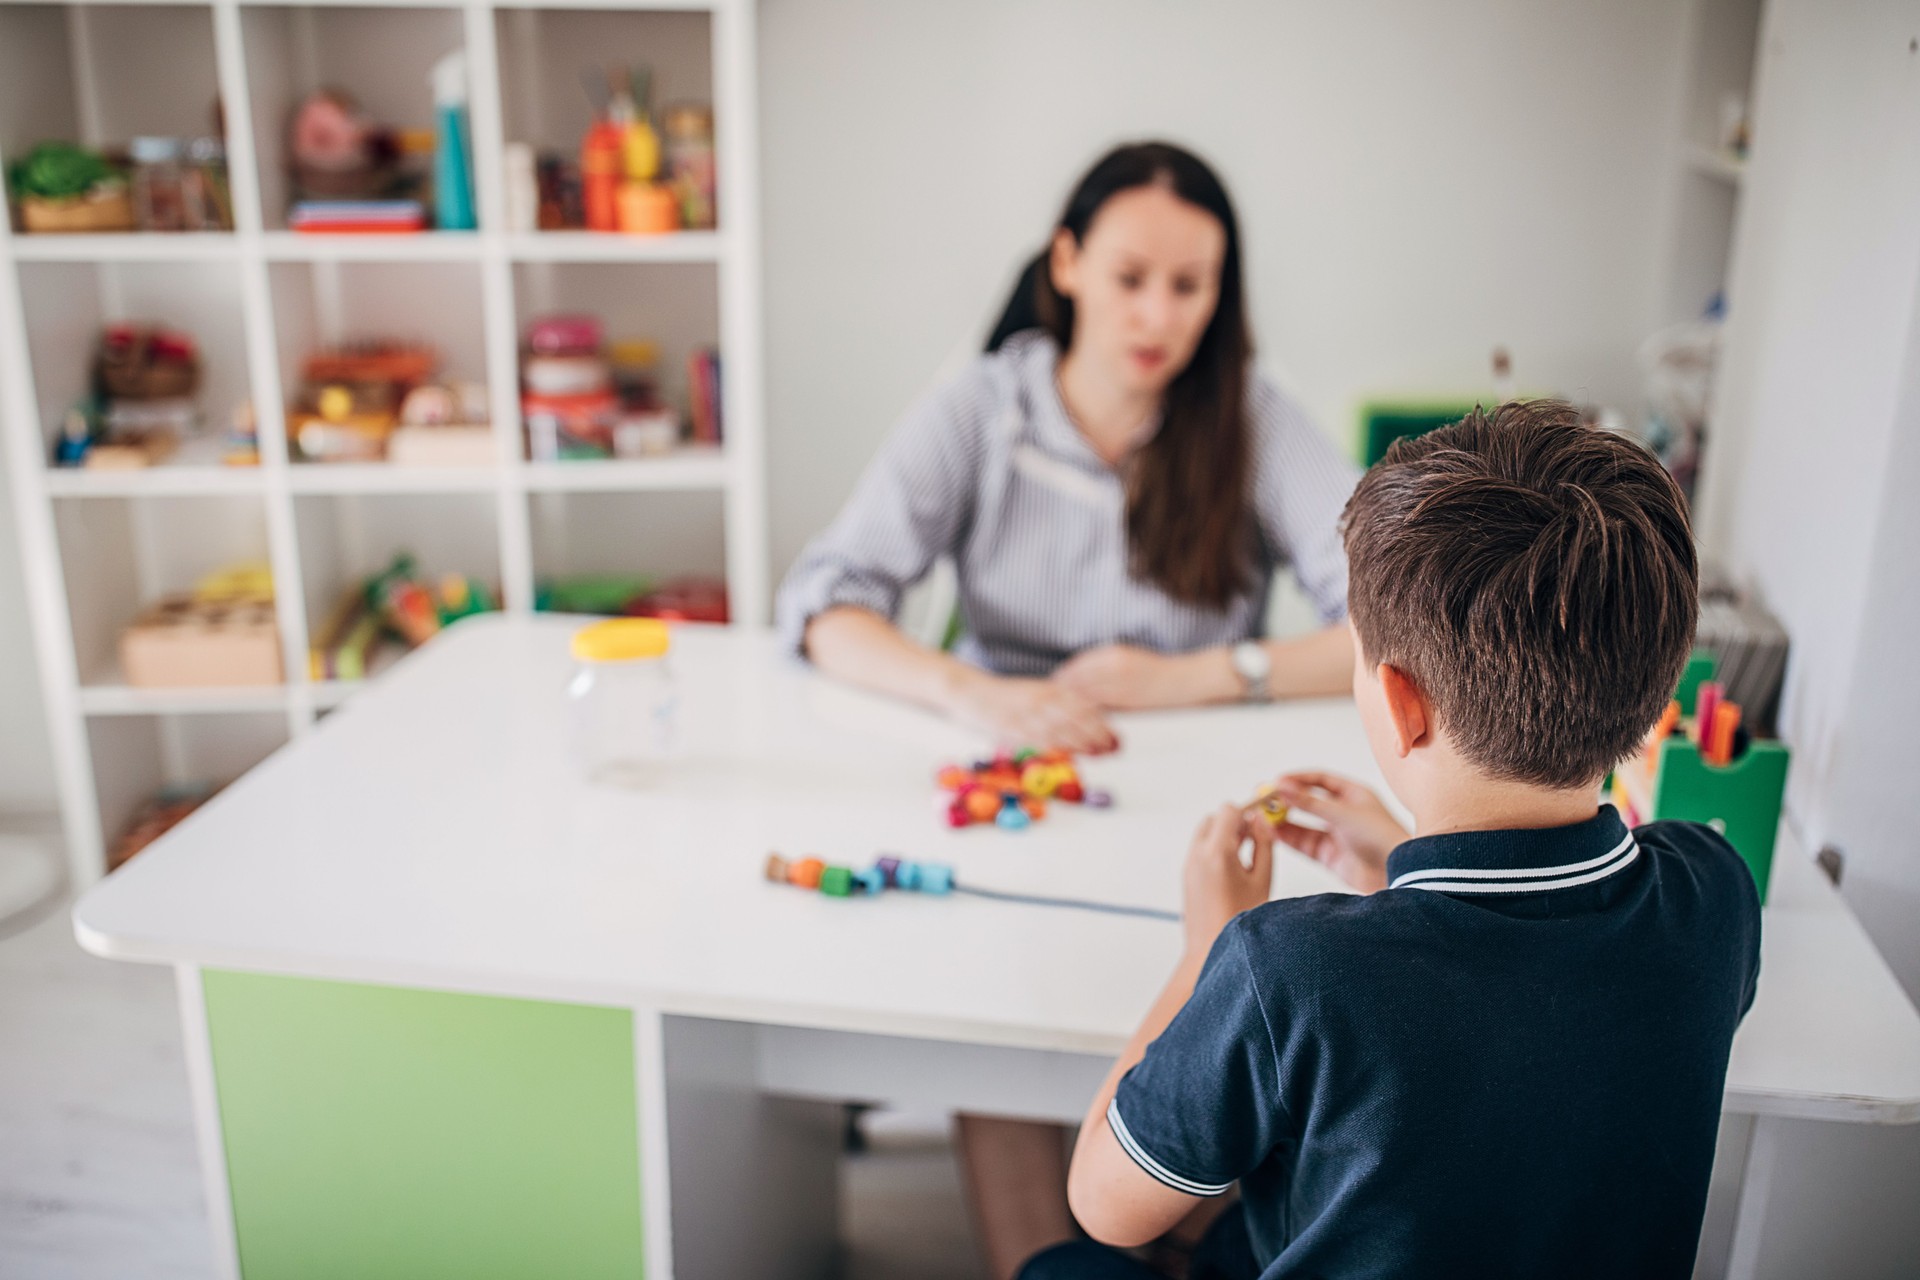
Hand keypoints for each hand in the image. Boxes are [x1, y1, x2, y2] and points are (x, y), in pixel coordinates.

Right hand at [947, 669, 1119, 754]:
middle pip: (1077, 719)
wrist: (969, 690)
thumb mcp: (1033, 692)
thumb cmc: (1004, 695)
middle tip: (1113, 749)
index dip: (1102, 722)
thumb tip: (1084, 717)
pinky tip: (1070, 756)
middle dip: (1098, 735)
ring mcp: (1027, 714)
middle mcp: (1040, 700)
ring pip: (1062, 730)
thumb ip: (1056, 703)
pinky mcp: (1012, 728)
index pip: (1083, 706)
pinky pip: (1039, 740)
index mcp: (1048, 689)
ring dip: (1083, 744)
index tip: (1115, 736)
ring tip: (1099, 755)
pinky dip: (1057, 748)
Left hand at [1053, 645, 1231, 709]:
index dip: (1061, 680)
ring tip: (1057, 719)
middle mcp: (1113, 666)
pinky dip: (1088, 716)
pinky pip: (1102, 709)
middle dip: (1060, 696)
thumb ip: (1104, 668)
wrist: (1186, 679)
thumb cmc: (1157, 671)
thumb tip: (1079, 680)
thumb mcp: (1128, 659)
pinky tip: (1080, 724)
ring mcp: (1121, 683)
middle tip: (1047, 709)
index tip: (1050, 691)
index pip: (1076, 667)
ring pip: (1086, 697)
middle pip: (1076, 682)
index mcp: (1112, 653)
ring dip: (1070, 708)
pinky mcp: (1129, 700)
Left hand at [1182, 804, 1273, 956]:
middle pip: (1215, 818)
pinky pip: (1200, 849)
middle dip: (1235, 823)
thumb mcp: (1262, 880)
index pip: (1228, 810)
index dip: (1247, 811)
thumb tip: (1261, 822)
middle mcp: (1197, 855)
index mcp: (1217, 852)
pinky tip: (1233, 870)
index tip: (1260, 820)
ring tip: (1244, 859)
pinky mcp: (1186, 874)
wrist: (1210, 950)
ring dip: (1224, 836)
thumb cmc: (1238, 921)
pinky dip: (1215, 849)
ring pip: (1206, 832)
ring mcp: (1189, 864)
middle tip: (1254, 841)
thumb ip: (1263, 845)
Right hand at [1269, 772, 1408, 893]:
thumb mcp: (1342, 814)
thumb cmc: (1380, 838)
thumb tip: (1282, 786)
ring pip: (1304, 825)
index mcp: (1354, 795)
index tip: (1275, 782)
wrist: (1398, 875)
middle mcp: (1344, 813)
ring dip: (1284, 821)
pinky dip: (1289, 839)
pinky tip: (1273, 834)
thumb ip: (1310, 803)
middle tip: (1263, 799)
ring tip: (1263, 818)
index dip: (1297, 780)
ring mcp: (1337, 835)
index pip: (1320, 781)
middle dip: (1286, 801)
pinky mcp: (1331, 856)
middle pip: (1308, 803)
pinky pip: (1305, 844)